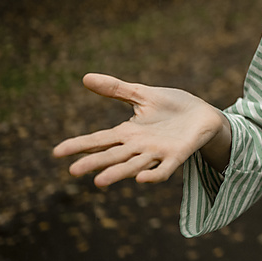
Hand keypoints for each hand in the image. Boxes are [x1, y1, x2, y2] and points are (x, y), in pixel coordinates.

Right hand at [53, 73, 228, 187]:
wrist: (204, 115)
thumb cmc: (173, 107)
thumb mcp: (143, 95)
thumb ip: (116, 90)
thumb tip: (84, 77)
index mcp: (128, 133)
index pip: (99, 140)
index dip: (80, 145)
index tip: (57, 152)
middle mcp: (139, 146)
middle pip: (113, 155)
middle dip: (94, 163)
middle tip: (73, 171)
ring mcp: (158, 153)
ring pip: (134, 165)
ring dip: (118, 173)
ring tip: (99, 182)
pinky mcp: (177, 156)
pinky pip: (164, 169)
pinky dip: (153, 175)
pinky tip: (141, 179)